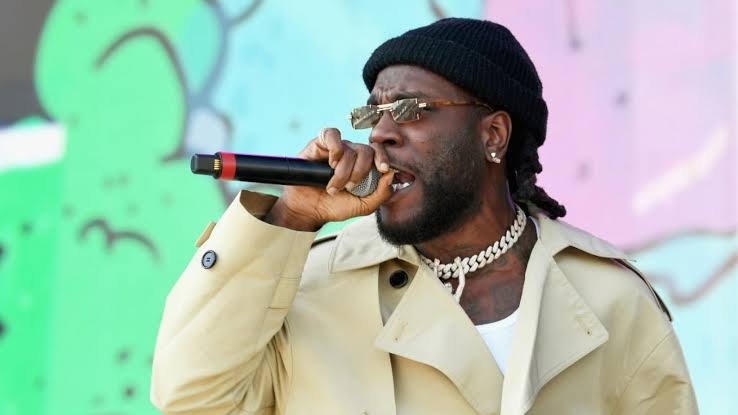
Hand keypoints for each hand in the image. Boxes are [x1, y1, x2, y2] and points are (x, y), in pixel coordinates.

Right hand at [265, 128, 393, 230]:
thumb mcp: (364, 206)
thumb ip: (382, 194)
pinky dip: (335, 149)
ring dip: (343, 171)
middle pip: (366, 151)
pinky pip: (332, 135)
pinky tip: (331, 163)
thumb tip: (391, 174)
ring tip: (333, 186)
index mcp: (364, 165)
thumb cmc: (335, 207)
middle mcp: (351, 154)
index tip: (383, 169)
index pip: (379, 152)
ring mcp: (336, 148)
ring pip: (350, 149)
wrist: (308, 210)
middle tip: (349, 187)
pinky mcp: (319, 143)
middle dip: (359, 172)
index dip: (383, 157)